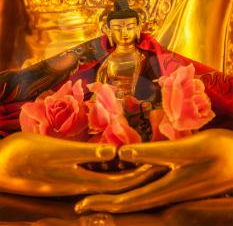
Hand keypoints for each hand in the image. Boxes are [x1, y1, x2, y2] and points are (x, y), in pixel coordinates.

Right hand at [0, 132, 159, 195]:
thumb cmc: (25, 155)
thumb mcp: (57, 152)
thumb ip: (86, 153)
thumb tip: (114, 153)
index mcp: (80, 181)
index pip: (119, 183)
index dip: (138, 174)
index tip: (157, 164)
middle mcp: (79, 185)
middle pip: (114, 182)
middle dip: (134, 173)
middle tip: (153, 160)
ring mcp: (70, 182)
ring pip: (103, 179)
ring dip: (120, 170)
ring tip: (136, 159)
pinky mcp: (62, 177)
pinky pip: (90, 174)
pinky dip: (104, 167)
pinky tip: (108, 158)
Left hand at [75, 129, 232, 212]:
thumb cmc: (219, 152)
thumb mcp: (187, 150)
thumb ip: (154, 154)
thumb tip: (120, 154)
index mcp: (165, 189)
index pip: (126, 201)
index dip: (102, 204)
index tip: (80, 205)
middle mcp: (165, 194)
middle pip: (128, 202)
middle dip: (103, 204)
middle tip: (79, 204)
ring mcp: (171, 189)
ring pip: (136, 196)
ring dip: (115, 197)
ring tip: (97, 194)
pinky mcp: (176, 182)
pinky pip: (147, 187)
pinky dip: (131, 186)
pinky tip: (126, 179)